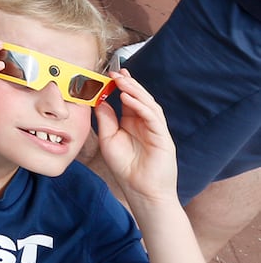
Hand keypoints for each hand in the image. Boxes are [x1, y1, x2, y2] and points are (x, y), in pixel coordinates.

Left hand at [95, 69, 178, 207]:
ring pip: (148, 104)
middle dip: (128, 83)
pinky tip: (129, 99)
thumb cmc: (125, 167)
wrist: (141, 190)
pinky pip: (153, 118)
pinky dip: (141, 106)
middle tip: (115, 72)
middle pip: (139, 98)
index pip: (128, 99)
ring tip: (121, 80)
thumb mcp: (108, 139)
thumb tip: (99, 100)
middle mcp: (145, 123)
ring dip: (135, 91)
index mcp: (132, 123)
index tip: (110, 74)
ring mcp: (155, 129)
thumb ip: (105, 120)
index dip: (121, 86)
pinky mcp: (163, 137)